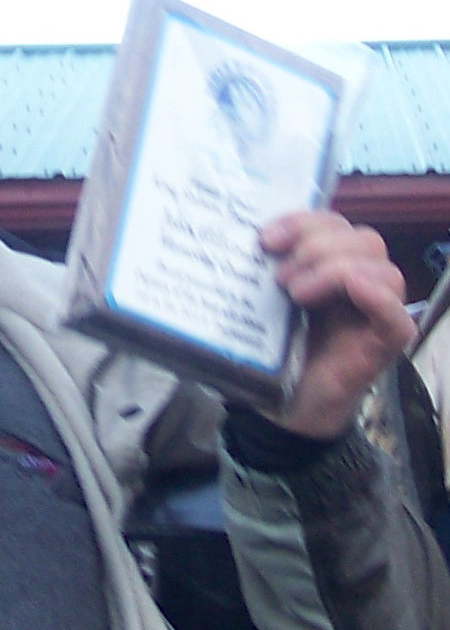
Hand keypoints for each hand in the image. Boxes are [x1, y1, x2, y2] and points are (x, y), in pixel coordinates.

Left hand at [262, 210, 413, 438]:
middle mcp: (360, 283)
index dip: (303, 221)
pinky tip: (354, 288)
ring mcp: (376, 313)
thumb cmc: (273, 353)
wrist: (282, 407)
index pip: (334, 223)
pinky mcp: (384, 344)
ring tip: (296, 294)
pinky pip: (397, 316)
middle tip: (280, 278)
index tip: (266, 239)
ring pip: (382, 268)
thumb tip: (233, 243)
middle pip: (362, 239)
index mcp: (330, 267)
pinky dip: (377, 297)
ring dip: (336, 269)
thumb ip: (259, 274)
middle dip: (316, 247)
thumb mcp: (261, 306)